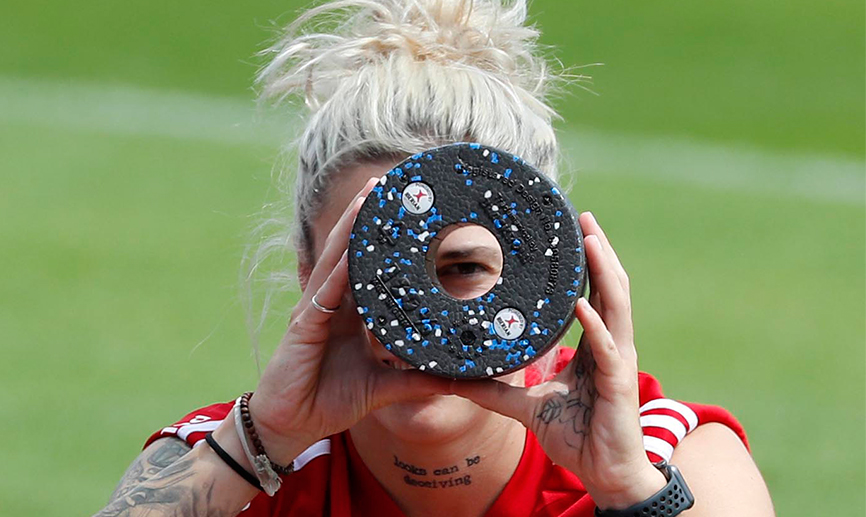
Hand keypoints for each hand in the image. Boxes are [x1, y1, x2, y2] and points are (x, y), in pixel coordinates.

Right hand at [248, 178, 451, 463]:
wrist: (292, 426)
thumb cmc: (331, 401)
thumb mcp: (383, 387)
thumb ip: (416, 379)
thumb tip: (456, 378)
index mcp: (349, 312)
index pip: (369, 266)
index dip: (385, 241)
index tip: (409, 214)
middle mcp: (332, 303)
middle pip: (350, 251)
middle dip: (367, 217)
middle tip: (390, 184)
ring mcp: (315, 310)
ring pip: (336, 261)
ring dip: (352, 227)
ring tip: (371, 196)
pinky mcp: (303, 326)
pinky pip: (324, 293)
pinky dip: (339, 270)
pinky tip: (352, 250)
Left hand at [450, 212, 665, 509]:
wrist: (604, 474)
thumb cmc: (575, 435)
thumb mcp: (524, 406)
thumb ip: (493, 389)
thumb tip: (451, 378)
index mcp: (595, 345)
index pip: (593, 294)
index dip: (586, 264)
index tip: (569, 232)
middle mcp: (611, 345)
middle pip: (610, 288)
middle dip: (600, 251)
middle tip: (585, 217)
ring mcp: (617, 362)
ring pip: (617, 306)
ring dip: (604, 271)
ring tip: (590, 240)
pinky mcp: (619, 385)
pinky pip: (607, 349)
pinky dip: (595, 325)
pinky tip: (580, 304)